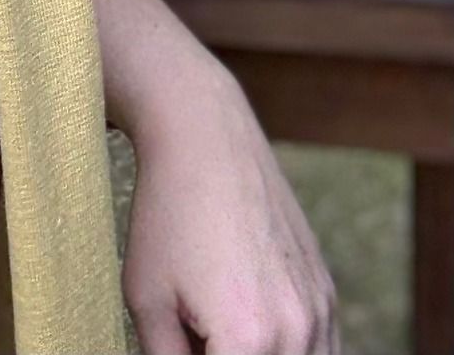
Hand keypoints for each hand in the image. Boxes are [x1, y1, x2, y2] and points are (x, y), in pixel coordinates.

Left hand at [121, 64, 339, 354]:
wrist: (207, 139)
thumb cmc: (167, 213)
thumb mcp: (146, 298)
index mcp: (248, 339)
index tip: (188, 342)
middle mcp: (297, 331)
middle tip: (197, 334)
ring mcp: (319, 311)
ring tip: (216, 326)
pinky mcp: (327, 292)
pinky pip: (322, 350)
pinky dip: (291, 352)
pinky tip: (249, 326)